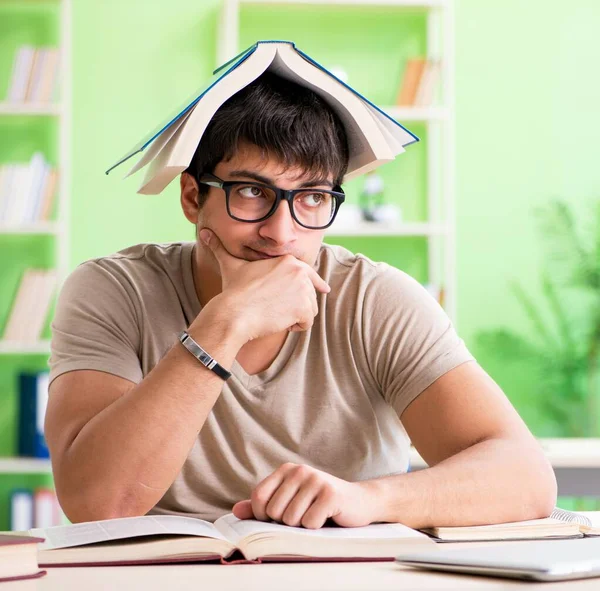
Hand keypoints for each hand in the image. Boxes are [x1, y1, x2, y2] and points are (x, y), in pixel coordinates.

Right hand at [199, 229, 329, 340]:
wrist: (234, 313)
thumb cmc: (233, 291)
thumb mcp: (230, 266)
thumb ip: (220, 249)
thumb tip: (204, 233)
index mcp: (288, 260)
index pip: (309, 273)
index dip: (316, 283)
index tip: (324, 289)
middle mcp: (300, 271)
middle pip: (310, 294)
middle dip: (296, 305)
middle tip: (275, 308)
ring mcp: (303, 289)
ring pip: (310, 309)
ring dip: (296, 317)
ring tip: (276, 315)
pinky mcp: (304, 307)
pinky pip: (308, 323)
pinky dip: (296, 328)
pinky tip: (280, 323)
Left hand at [232, 463, 377, 528]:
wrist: (359, 502)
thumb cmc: (320, 504)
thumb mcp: (291, 502)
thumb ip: (263, 506)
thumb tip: (236, 511)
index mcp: (286, 470)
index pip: (258, 497)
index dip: (263, 516)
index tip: (279, 517)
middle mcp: (299, 470)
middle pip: (274, 511)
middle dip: (286, 523)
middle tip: (304, 515)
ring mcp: (316, 480)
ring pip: (291, 520)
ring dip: (302, 526)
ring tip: (315, 515)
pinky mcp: (330, 494)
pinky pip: (309, 523)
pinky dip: (316, 528)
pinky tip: (327, 517)